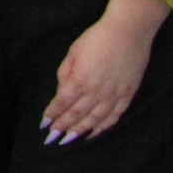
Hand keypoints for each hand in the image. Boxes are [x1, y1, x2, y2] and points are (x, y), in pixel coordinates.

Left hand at [41, 0, 167, 142]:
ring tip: (70, 140)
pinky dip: (104, 126)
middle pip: (77, 114)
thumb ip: (65, 74)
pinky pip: (115, 116)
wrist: (128, 32)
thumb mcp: (73, 53)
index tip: (44, 124)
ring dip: (81, 131)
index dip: (53, 114)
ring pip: (95, 119)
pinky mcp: (128, 94)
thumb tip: (62, 93)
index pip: (62, 102)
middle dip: (63, 127)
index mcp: (80, 79)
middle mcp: (96, 91)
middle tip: (53, 138)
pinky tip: (95, 133)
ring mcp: (114, 94)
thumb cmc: (96, 38)